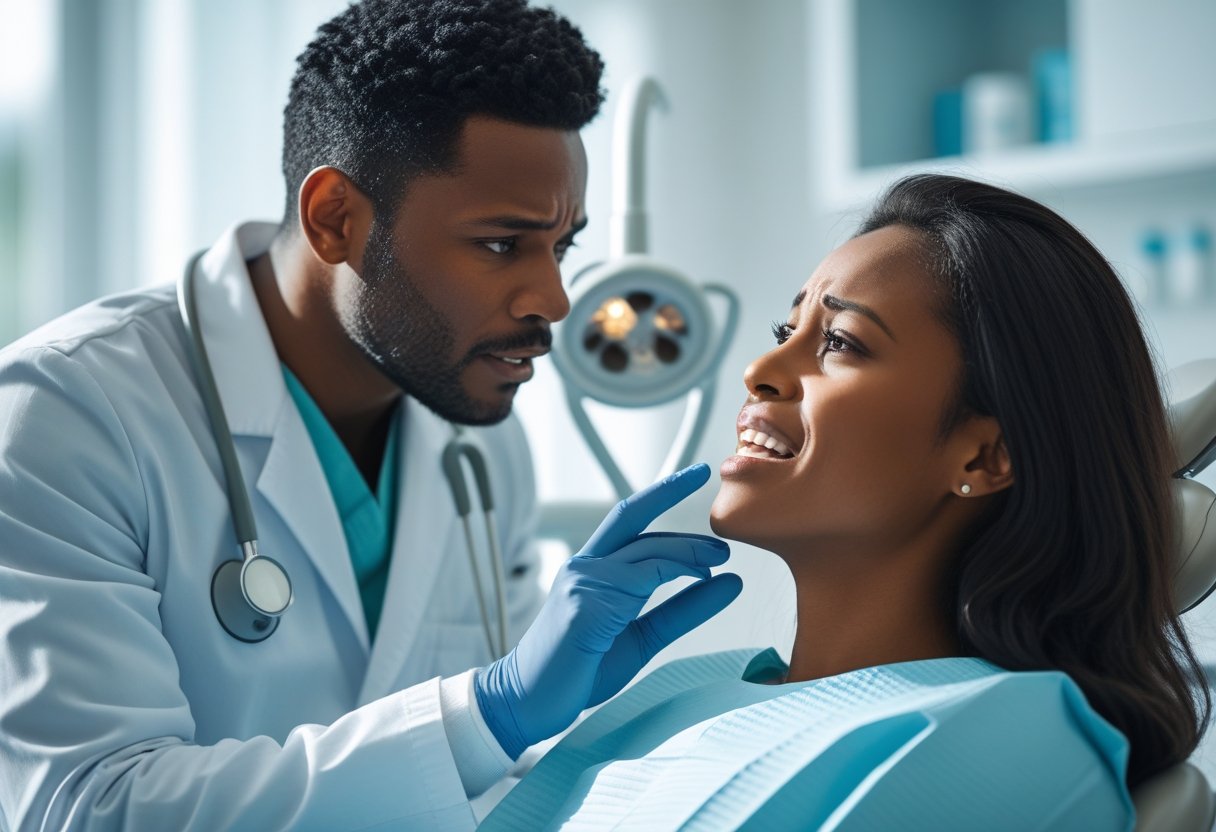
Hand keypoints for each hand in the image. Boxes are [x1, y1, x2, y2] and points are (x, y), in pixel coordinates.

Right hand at [473, 463, 742, 758]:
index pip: (629, 520)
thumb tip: (728, 583)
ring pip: (645, 550)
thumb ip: (682, 610)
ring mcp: (582, 582)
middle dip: (668, 490)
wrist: (528, 703)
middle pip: (630, 515)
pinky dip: (678, 572)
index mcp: (592, 570)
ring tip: (722, 556)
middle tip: (708, 479)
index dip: (661, 494)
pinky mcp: (586, 604)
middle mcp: (584, 567)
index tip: (693, 475)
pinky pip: (642, 579)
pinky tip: (704, 577)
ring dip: (689, 549)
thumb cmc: (579, 670)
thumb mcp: (642, 636)